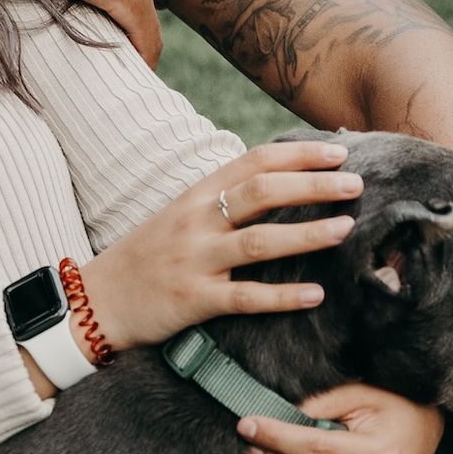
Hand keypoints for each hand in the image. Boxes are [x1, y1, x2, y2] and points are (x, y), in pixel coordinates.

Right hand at [78, 141, 362, 356]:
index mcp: (197, 195)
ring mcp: (195, 260)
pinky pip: (245, 297)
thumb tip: (281, 185)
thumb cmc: (148, 257)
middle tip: (356, 185)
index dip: (300, 155)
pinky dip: (282, 296)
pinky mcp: (194, 300)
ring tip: (346, 229)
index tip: (340, 152)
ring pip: (259, 241)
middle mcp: (196, 221)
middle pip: (262, 192)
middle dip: (313, 186)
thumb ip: (224, 200)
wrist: (96, 300)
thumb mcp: (181, 216)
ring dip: (307, 234)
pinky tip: (316, 294)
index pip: (255, 161)